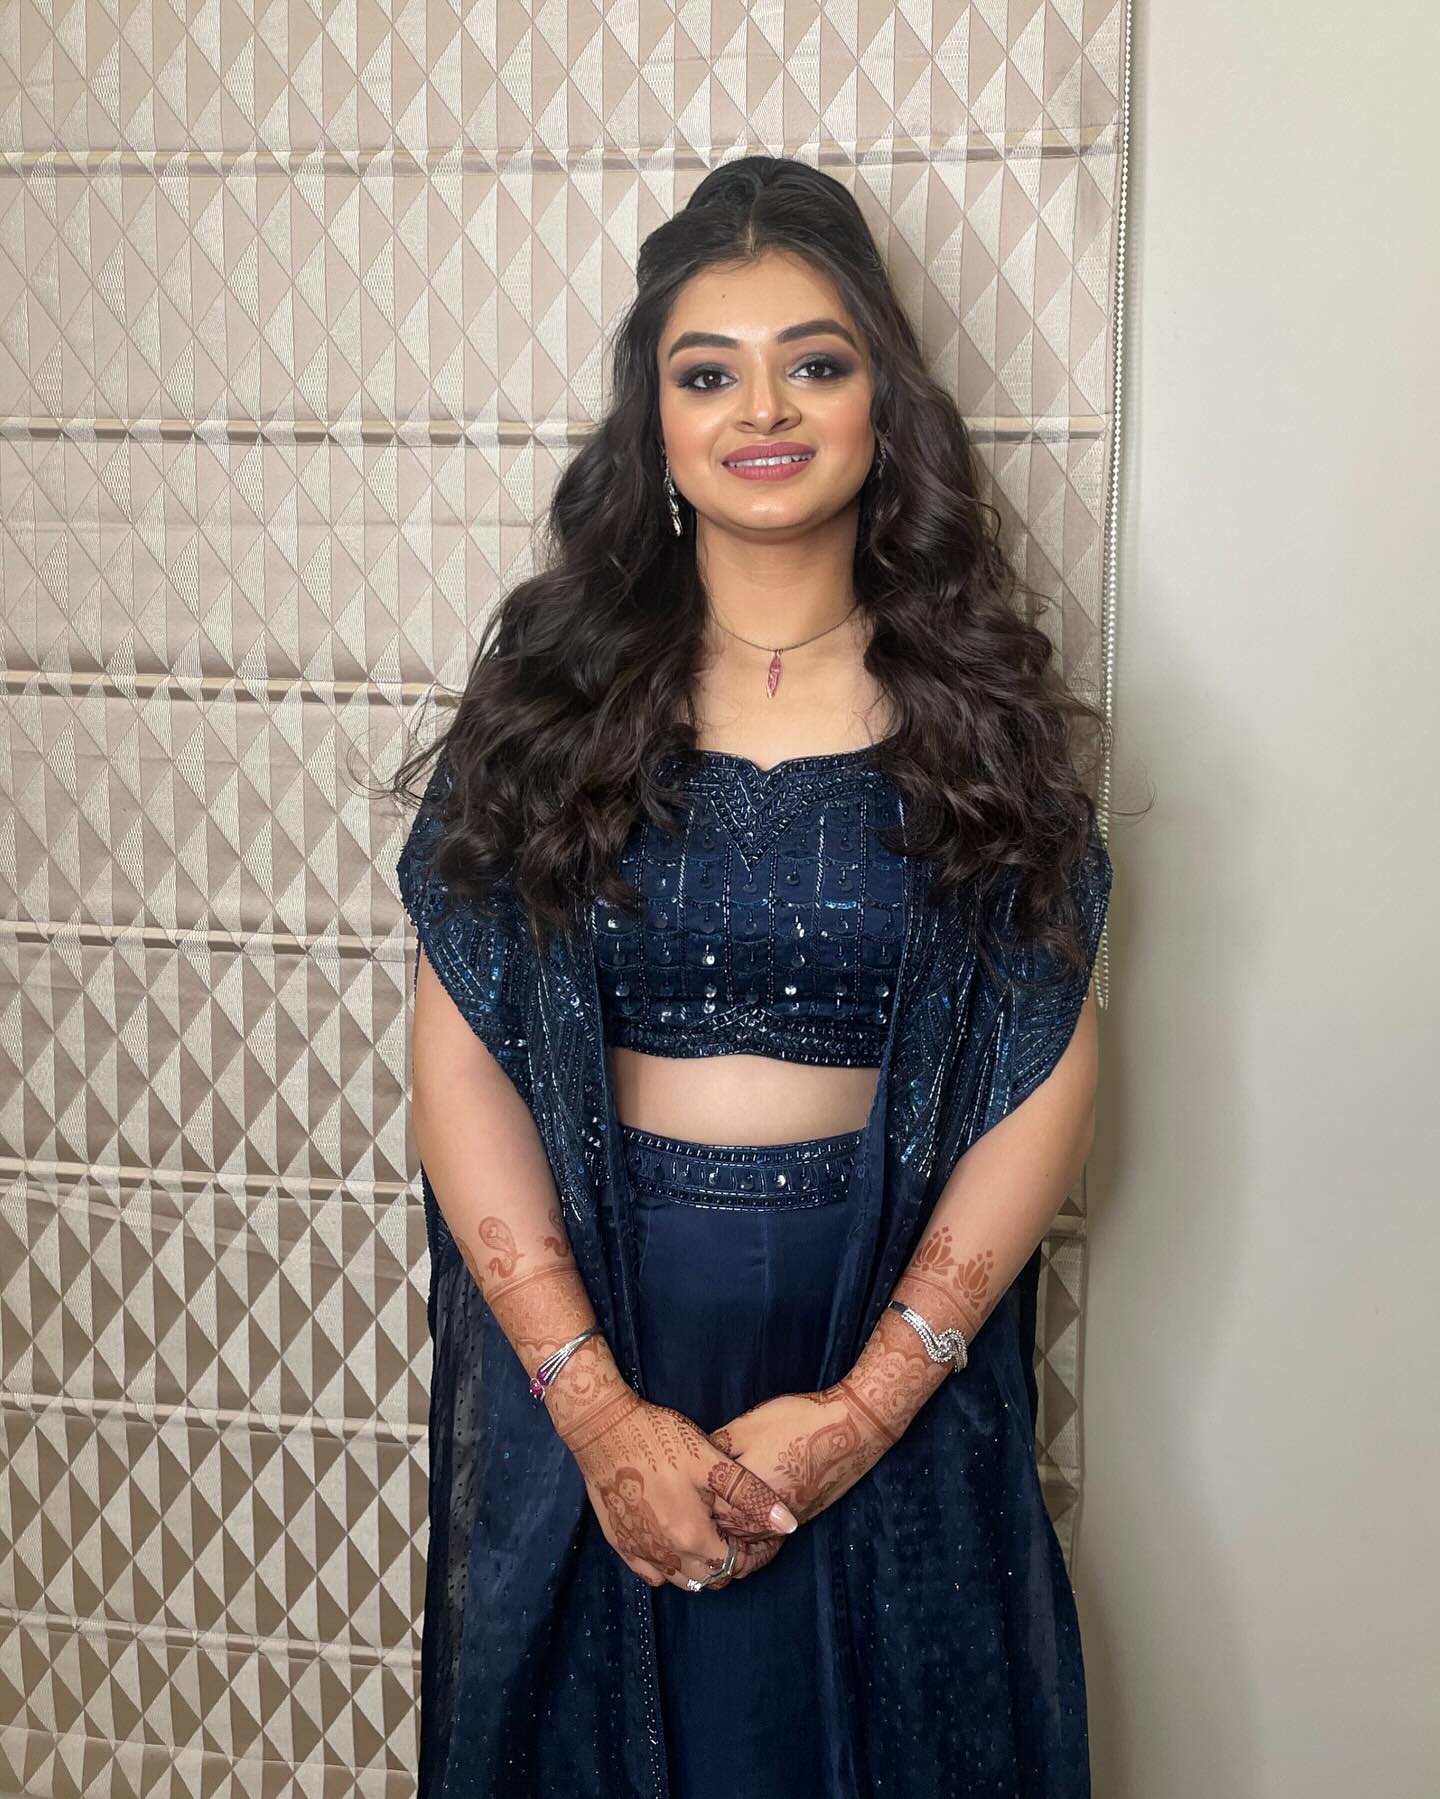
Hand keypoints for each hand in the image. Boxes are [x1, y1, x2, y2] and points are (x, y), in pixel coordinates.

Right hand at [551, 1342, 800, 1591]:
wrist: (603, 1429)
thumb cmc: (660, 1439)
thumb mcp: (711, 1461)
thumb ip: (751, 1495)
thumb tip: (787, 1524)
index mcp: (693, 1537)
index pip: (734, 1566)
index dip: (753, 1555)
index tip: (761, 1537)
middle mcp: (666, 1556)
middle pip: (709, 1579)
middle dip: (729, 1563)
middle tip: (737, 1534)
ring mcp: (640, 1552)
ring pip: (679, 1580)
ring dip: (699, 1567)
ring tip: (709, 1535)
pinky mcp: (619, 1543)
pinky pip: (651, 1572)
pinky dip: (668, 1566)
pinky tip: (674, 1539)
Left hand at [706, 1308, 943, 1529]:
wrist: (851, 1430)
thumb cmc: (796, 1422)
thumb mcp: (746, 1426)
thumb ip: (716, 1448)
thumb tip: (691, 1459)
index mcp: (739, 1496)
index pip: (701, 1512)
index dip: (685, 1502)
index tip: (672, 1492)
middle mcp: (758, 1519)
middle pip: (720, 1531)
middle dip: (703, 1522)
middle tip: (684, 1509)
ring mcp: (780, 1524)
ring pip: (743, 1539)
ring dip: (727, 1531)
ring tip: (708, 1517)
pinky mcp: (798, 1519)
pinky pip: (765, 1536)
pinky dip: (750, 1531)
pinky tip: (743, 1516)